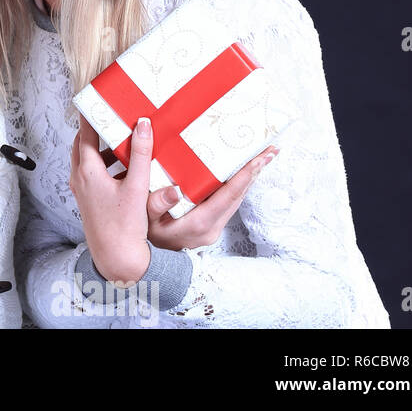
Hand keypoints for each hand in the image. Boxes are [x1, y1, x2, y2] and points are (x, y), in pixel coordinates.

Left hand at [69, 117, 153, 284]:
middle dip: (97, 129)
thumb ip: (139, 154)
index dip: (91, 114)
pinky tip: (126, 167)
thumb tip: (142, 125)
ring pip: (88, 159)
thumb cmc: (124, 225)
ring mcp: (82, 189)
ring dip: (104, 148)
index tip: (97, 98)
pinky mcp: (89, 199)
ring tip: (124, 140)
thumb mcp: (136, 185)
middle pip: (84, 144)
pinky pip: (93, 173)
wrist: (116, 257)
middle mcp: (80, 178)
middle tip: (114, 116)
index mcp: (87, 171)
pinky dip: (106, 164)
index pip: (85, 132)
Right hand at [146, 146, 278, 249]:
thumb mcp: (144, 219)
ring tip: (262, 157)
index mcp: (199, 223)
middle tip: (269, 150)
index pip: (229, 195)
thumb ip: (156, 205)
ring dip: (250, 178)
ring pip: (237, 199)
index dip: (246, 175)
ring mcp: (214, 228)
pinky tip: (242, 174)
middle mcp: (212, 227)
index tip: (260, 158)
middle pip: (239, 196)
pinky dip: (238, 186)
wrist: (148, 260)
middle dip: (255, 172)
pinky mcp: (212, 226)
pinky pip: (230, 203)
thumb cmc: (142, 235)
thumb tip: (174, 190)